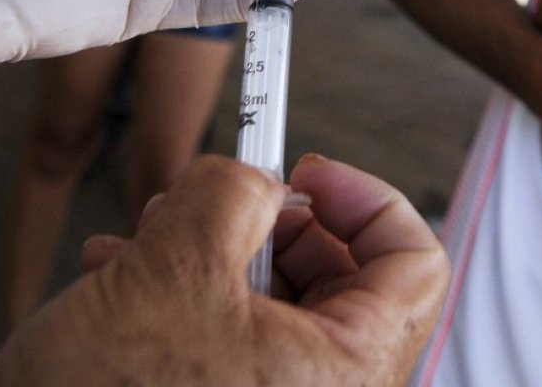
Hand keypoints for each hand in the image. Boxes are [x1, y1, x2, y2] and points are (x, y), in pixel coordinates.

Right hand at [0, 155, 449, 386]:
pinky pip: (235, 343)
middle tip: (225, 201)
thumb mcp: (175, 271)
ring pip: (277, 308)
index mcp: (352, 372)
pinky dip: (191, 300)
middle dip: (275, 226)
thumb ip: (233, 196)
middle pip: (344, 280)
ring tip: (152, 234)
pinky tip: (124, 277)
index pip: (417, 263)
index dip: (368, 200)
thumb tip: (255, 180)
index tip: (309, 174)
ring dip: (217, 255)